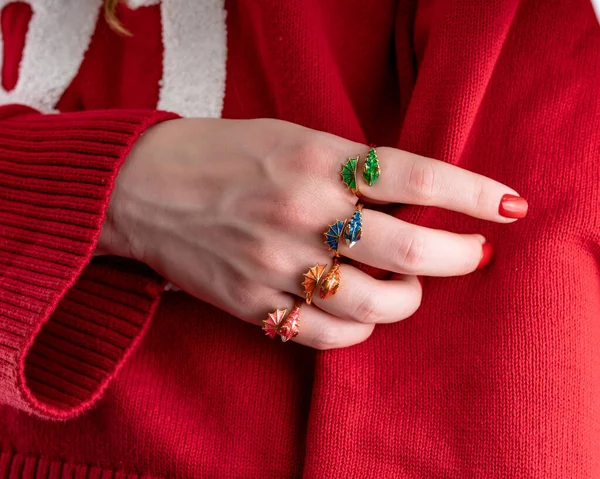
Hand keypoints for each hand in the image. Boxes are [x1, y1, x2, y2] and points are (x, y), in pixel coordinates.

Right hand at [98, 118, 526, 349]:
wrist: (142, 189)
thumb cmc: (223, 154)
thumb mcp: (292, 137)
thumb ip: (350, 165)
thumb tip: (415, 198)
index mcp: (314, 159)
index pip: (415, 177)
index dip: (472, 193)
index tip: (508, 204)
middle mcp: (299, 213)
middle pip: (409, 252)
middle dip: (460, 258)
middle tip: (472, 255)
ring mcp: (274, 264)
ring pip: (376, 304)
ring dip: (410, 301)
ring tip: (409, 287)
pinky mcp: (252, 304)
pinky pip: (328, 335)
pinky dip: (360, 328)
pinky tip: (361, 312)